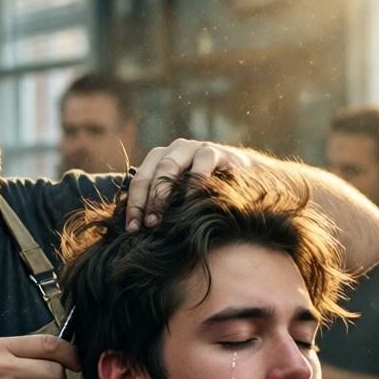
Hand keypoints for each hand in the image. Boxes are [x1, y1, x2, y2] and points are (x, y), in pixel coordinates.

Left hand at [126, 138, 255, 230]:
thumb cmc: (209, 191)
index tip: (132, 228)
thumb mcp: (182, 196)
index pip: (140, 179)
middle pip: (152, 172)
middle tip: (148, 225)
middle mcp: (175, 150)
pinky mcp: (216, 152)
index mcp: (161, 159)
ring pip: (169, 165)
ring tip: (161, 217)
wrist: (245, 178)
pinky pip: (201, 164)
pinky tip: (191, 202)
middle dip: (147, 200)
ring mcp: (194, 148)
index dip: (134, 204)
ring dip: (162, 193)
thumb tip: (137, 230)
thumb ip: (163, 206)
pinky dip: (194, 183)